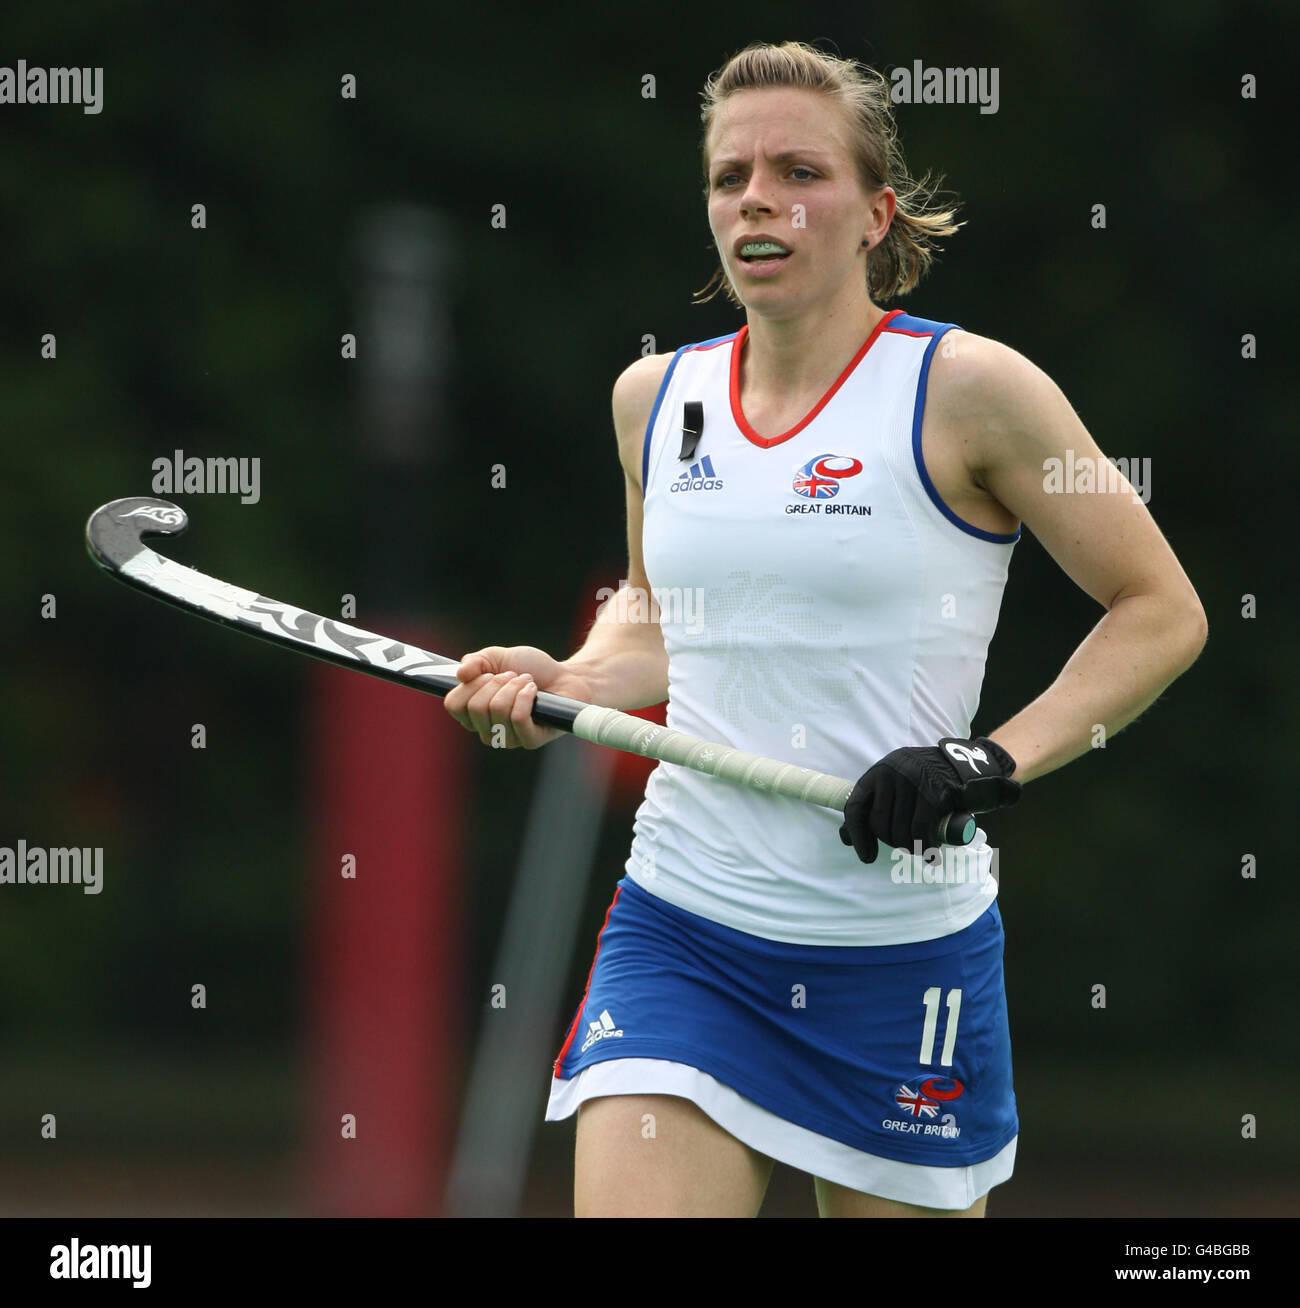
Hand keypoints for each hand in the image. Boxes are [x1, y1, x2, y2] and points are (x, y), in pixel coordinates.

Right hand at [443, 645, 592, 748]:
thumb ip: (476, 661)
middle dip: (496, 682)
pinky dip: (526, 696)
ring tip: (527, 682)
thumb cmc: (531, 669)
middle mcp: (487, 730)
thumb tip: (460, 674)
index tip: (486, 674)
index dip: (469, 685)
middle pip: (474, 707)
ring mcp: (508, 739)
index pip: (453, 705)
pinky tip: (534, 691)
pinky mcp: (530, 741)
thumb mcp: (499, 657)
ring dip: (514, 687)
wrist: (566, 676)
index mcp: (474, 713)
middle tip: (512, 676)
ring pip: (497, 710)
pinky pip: (518, 718)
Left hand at [838, 736, 1020, 863]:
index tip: (867, 856)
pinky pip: (922, 831)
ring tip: (920, 849)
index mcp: (878, 772)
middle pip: (880, 823)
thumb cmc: (927, 783)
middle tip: (906, 845)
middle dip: (892, 841)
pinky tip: (931, 856)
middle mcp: (892, 772)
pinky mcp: (936, 792)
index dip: (857, 835)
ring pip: (902, 830)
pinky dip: (926, 849)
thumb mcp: (897, 787)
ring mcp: (915, 781)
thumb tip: (846, 838)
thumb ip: (874, 808)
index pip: (854, 806)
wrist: (971, 766)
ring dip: (910, 848)